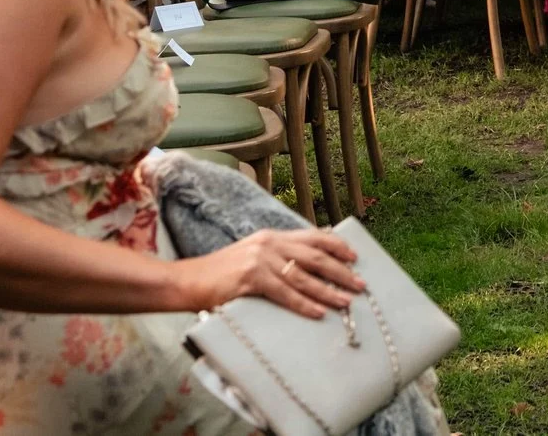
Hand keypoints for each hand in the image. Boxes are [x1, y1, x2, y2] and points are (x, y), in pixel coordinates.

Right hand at [181, 227, 362, 317]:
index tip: (355, 257)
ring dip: (328, 290)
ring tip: (346, 301)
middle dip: (341, 270)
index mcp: (271, 236)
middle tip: (360, 284)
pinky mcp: (251, 279)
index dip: (336, 246)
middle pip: (315, 256)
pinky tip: (318, 312)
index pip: (313, 237)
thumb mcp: (251, 255)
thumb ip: (276, 256)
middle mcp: (269, 244)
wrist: (187, 281)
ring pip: (304, 277)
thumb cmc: (219, 274)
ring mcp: (260, 260)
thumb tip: (306, 269)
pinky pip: (285, 294)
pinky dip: (304, 304)